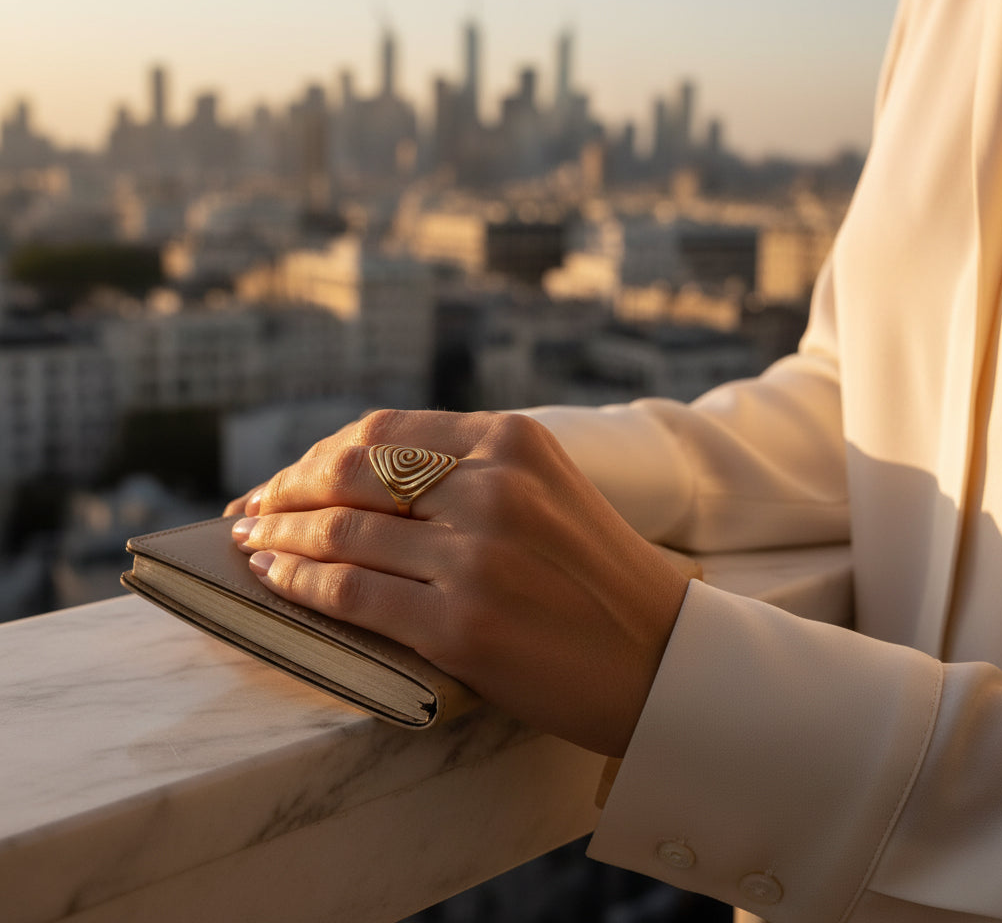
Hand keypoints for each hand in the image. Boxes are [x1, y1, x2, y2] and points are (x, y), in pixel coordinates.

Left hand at [230, 408, 690, 755]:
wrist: (662, 659)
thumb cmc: (598, 577)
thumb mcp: (546, 489)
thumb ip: (469, 469)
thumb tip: (359, 475)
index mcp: (515, 441)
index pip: (384, 431)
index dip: (318, 452)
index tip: (285, 476)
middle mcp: (494, 487)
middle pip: (351, 472)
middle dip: (284, 489)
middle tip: (250, 508)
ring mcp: (477, 557)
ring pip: (342, 533)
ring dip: (280, 536)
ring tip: (252, 544)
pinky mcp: (462, 627)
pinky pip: (353, 594)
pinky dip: (301, 583)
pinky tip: (276, 579)